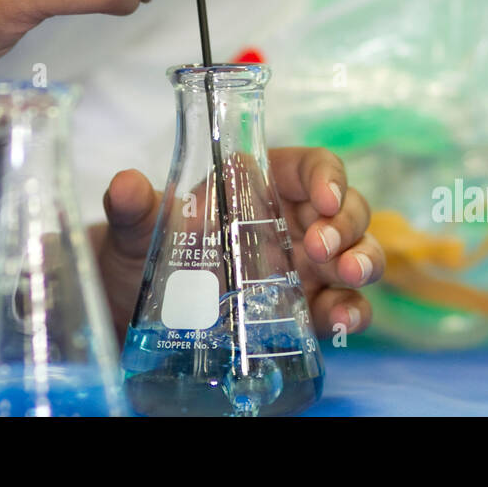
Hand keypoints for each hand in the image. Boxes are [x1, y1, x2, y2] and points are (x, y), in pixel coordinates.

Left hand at [89, 148, 384, 342]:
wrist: (140, 312)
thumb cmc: (146, 251)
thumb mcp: (137, 229)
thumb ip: (133, 208)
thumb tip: (125, 186)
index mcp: (261, 184)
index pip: (311, 166)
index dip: (327, 177)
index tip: (324, 198)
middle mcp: (292, 220)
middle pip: (345, 209)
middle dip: (344, 224)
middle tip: (320, 249)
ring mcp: (305, 267)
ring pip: (356, 252)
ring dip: (362, 261)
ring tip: (347, 277)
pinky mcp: (307, 310)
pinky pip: (343, 305)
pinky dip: (352, 310)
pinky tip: (343, 320)